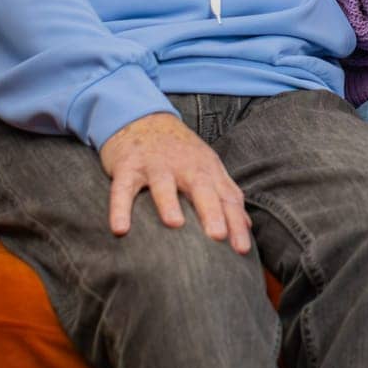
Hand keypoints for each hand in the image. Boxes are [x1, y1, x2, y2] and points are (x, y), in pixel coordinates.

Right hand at [99, 112, 252, 252]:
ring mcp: (155, 165)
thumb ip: (226, 194)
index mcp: (207, 168)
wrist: (141, 117)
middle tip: (218, 236)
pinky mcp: (128, 166)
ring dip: (168, 203)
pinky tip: (120, 230)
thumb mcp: (206, 167)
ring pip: (163, 184)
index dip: (236, 222)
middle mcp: (184, 165)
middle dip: (211, 211)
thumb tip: (247, 226)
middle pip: (201, 188)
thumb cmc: (179, 152)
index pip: (226, 196)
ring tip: (174, 224)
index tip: (242, 250)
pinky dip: (120, 208)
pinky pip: (123, 189)